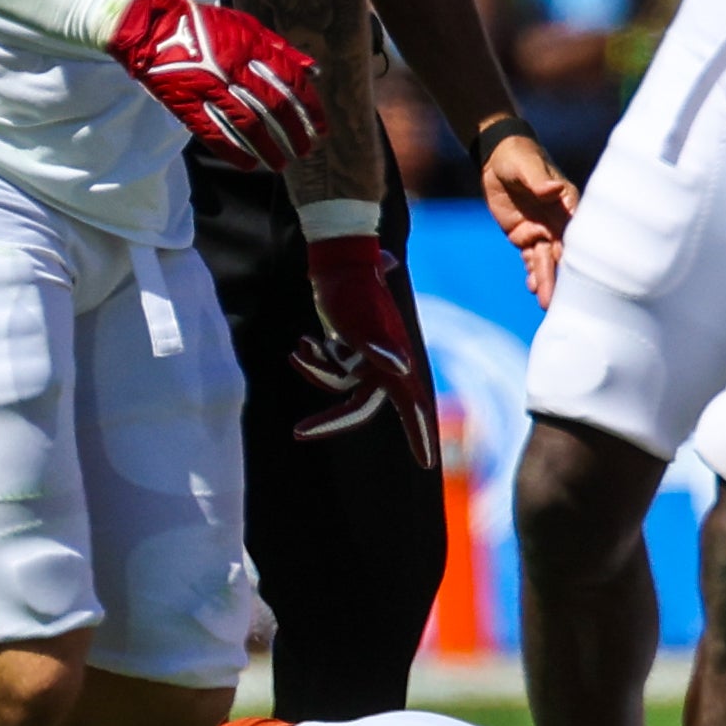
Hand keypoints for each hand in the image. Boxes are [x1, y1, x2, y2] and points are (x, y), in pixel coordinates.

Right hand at [108, 0, 319, 170]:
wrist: (154, 28)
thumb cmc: (205, 25)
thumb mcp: (247, 27)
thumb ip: (281, 49)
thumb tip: (313, 70)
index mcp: (252, 46)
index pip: (291, 81)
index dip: (310, 108)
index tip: (320, 129)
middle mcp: (235, 68)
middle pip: (274, 106)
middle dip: (293, 132)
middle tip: (304, 151)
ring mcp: (210, 87)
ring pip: (247, 124)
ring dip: (267, 147)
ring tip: (280, 164)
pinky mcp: (187, 103)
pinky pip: (213, 132)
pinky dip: (232, 151)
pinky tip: (247, 164)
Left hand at [291, 220, 438, 469]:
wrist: (338, 260)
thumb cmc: (354, 288)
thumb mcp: (364, 318)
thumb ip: (381, 345)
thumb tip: (401, 369)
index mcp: (395, 362)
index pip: (412, 405)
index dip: (420, 435)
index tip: (427, 464)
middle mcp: (384, 363)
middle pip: (358, 407)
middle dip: (328, 419)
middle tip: (298, 432)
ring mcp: (365, 358)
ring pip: (337, 386)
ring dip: (314, 371)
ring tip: (299, 348)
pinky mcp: (347, 349)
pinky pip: (327, 370)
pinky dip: (312, 360)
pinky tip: (301, 343)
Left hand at [478, 129, 576, 305]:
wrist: (498, 157)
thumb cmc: (519, 155)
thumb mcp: (527, 165)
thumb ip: (539, 180)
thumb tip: (553, 188)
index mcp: (567, 203)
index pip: (577, 231)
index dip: (579, 252)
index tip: (583, 273)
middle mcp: (558, 221)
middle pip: (563, 253)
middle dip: (562, 276)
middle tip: (561, 299)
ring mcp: (542, 230)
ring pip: (547, 260)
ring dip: (548, 281)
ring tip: (547, 304)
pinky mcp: (524, 236)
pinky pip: (530, 259)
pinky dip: (533, 274)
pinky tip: (534, 289)